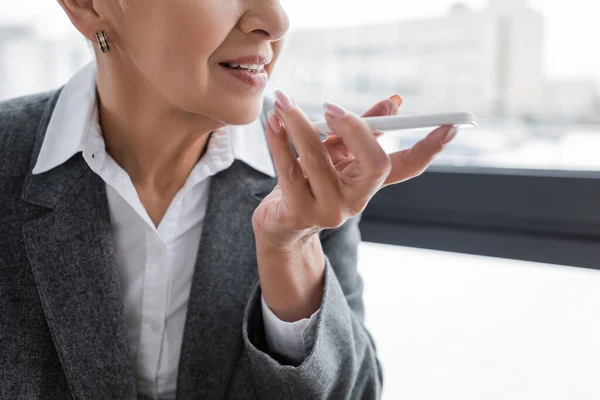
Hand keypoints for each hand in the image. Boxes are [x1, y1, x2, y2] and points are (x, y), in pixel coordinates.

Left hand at [252, 91, 455, 320]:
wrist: (280, 224)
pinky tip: (272, 122)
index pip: (407, 167)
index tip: (450, 125)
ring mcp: (329, 211)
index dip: (429, 148)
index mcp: (368, 184)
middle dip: (355, 128)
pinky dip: (278, 141)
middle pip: (374, 164)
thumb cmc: (309, 182)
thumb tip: (393, 103)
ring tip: (283, 103)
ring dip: (299, 125)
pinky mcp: (299, 214)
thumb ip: (357, 130)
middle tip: (330, 106)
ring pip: (319, 160)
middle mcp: (356, 201)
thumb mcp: (336, 155)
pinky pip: (288, 169)